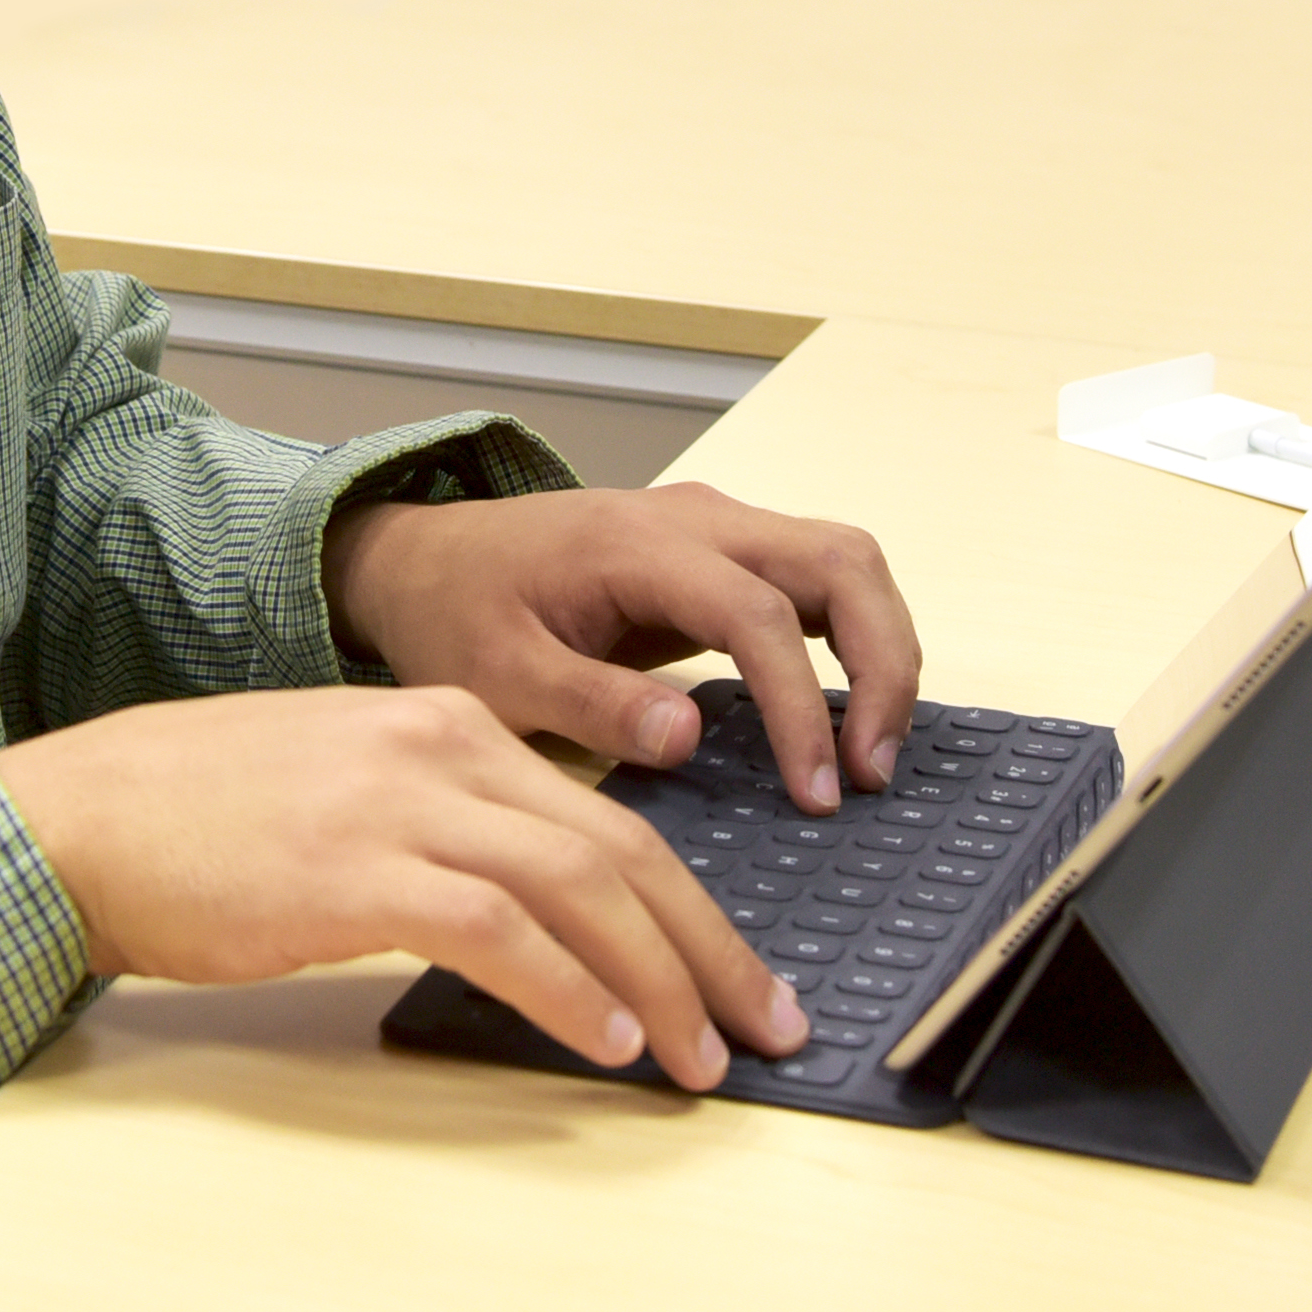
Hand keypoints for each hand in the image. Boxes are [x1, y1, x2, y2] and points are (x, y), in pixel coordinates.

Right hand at [0, 685, 805, 1090]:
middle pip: (623, 848)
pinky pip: (497, 930)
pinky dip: (568, 988)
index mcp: (448, 723)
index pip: (610, 818)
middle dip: (711, 947)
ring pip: (580, 885)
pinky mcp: (354, 872)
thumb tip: (543, 919)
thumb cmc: (202, 819)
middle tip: (766, 1025)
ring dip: (661, 981)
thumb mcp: (348, 789)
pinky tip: (605, 1040)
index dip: (693, 908)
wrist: (83, 818)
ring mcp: (399, 803)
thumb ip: (445, 826)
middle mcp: (441, 746)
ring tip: (702, 1058)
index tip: (740, 978)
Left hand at [324, 479, 921, 813]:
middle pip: (841, 559)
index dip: (802, 705)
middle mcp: (695, 518)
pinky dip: (854, 641)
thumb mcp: (495, 676)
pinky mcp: (723, 554)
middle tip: (872, 774)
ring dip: (882, 651)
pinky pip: (818, 581)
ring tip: (870, 758)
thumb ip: (590, 703)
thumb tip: (690, 736)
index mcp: (637, 545)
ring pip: (846, 561)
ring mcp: (717, 527)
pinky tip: (846, 720)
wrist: (427, 562)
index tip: (816, 793)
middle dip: (884, 662)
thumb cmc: (456, 615)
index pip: (759, 613)